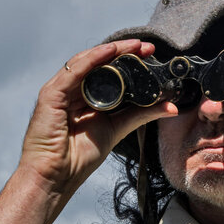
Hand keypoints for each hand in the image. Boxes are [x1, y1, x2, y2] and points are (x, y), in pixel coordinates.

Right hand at [0, 39, 176, 223]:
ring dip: (112, 51)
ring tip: (134, 46)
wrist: (57, 176)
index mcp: (86, 96)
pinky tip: (110, 52)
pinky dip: (93, 59)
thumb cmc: (80, 156)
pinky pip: (74, 71)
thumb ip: (142, 114)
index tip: (151, 55)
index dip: (129, 60)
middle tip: (147, 47)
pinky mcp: (51, 94)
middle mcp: (73, 90)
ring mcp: (60, 90)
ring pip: (87, 62)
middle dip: (124, 52)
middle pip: (99, 62)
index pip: (108, 71)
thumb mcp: (118, 128)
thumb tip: (172, 107)